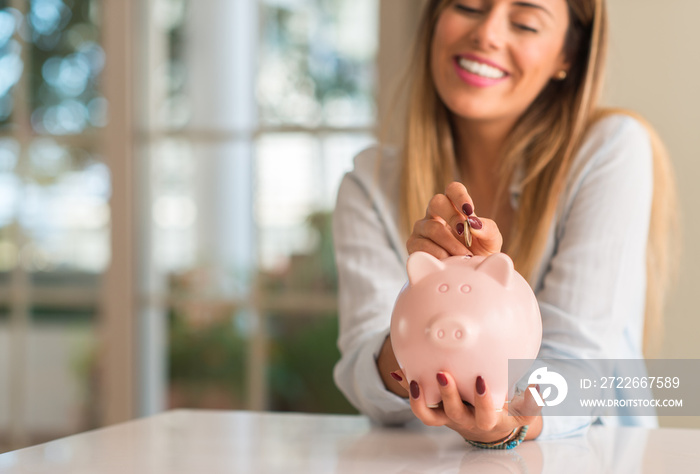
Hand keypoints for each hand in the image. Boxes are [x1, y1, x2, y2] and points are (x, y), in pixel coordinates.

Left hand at [390, 368, 542, 442]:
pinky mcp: (435, 410)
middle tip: (443, 372)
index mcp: (488, 419)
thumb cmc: (507, 412)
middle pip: (453, 412)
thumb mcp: (523, 411)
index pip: (486, 414)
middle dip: (448, 394)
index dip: (483, 401)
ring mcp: (447, 416)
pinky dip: (406, 388)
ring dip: (419, 398)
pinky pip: (418, 402)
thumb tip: (540, 386)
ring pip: (429, 415)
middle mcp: (465, 419)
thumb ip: (533, 400)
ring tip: (413, 378)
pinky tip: (399, 372)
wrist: (489, 428)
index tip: (481, 381)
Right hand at [406, 182, 502, 258]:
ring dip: (450, 243)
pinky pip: (421, 246)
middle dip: (452, 216)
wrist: (468, 278)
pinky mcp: (414, 246)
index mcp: (453, 207)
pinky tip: (448, 262)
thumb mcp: (491, 242)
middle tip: (465, 233)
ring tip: (463, 257)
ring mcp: (422, 229)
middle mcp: (435, 215)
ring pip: (431, 227)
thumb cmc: (479, 255)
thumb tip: (474, 223)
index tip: (469, 210)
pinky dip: (437, 255)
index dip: (459, 196)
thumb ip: (488, 229)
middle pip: (437, 202)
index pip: (453, 190)